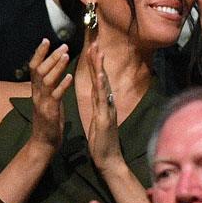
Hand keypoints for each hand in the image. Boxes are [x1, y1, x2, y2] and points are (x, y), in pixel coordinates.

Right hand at [28, 39, 72, 149]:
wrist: (44, 143)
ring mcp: (42, 103)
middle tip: (64, 45)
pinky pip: (56, 96)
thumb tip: (53, 73)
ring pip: (47, 80)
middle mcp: (37, 94)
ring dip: (56, 67)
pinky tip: (70, 77)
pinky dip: (62, 85)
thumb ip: (49, 87)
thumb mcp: (47, 101)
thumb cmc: (48, 122)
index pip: (34, 68)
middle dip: (51, 56)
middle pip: (40, 70)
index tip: (46, 40)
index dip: (39, 53)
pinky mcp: (50, 112)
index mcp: (37, 91)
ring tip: (66, 55)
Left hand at [85, 42, 122, 170]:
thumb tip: (99, 95)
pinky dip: (101, 87)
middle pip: (101, 78)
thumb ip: (100, 107)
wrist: (109, 160)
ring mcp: (108, 110)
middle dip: (98, 60)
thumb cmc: (103, 143)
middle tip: (95, 42)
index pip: (97, 80)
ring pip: (103, 85)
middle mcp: (107, 103)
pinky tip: (99, 76)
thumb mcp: (99, 121)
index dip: (95, 64)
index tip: (92, 48)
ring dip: (100, 68)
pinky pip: (103, 100)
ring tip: (98, 52)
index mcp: (103, 104)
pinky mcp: (106, 118)